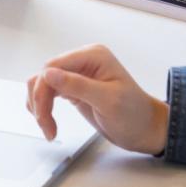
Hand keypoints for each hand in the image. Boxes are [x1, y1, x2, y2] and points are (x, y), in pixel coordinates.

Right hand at [25, 45, 168, 153]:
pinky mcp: (73, 88)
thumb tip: (48, 74)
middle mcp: (83, 61)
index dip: (43, 90)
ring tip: (48, 127)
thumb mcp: (108, 101)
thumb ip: (78, 85)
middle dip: (40, 101)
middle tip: (46, 126)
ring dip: (39, 106)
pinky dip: (43, 107)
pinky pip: (48, 92)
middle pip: (44, 75)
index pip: (54, 66)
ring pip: (42, 84)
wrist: (145, 130)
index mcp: (93, 56)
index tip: (43, 115)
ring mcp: (77, 74)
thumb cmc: (135, 115)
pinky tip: (49, 121)